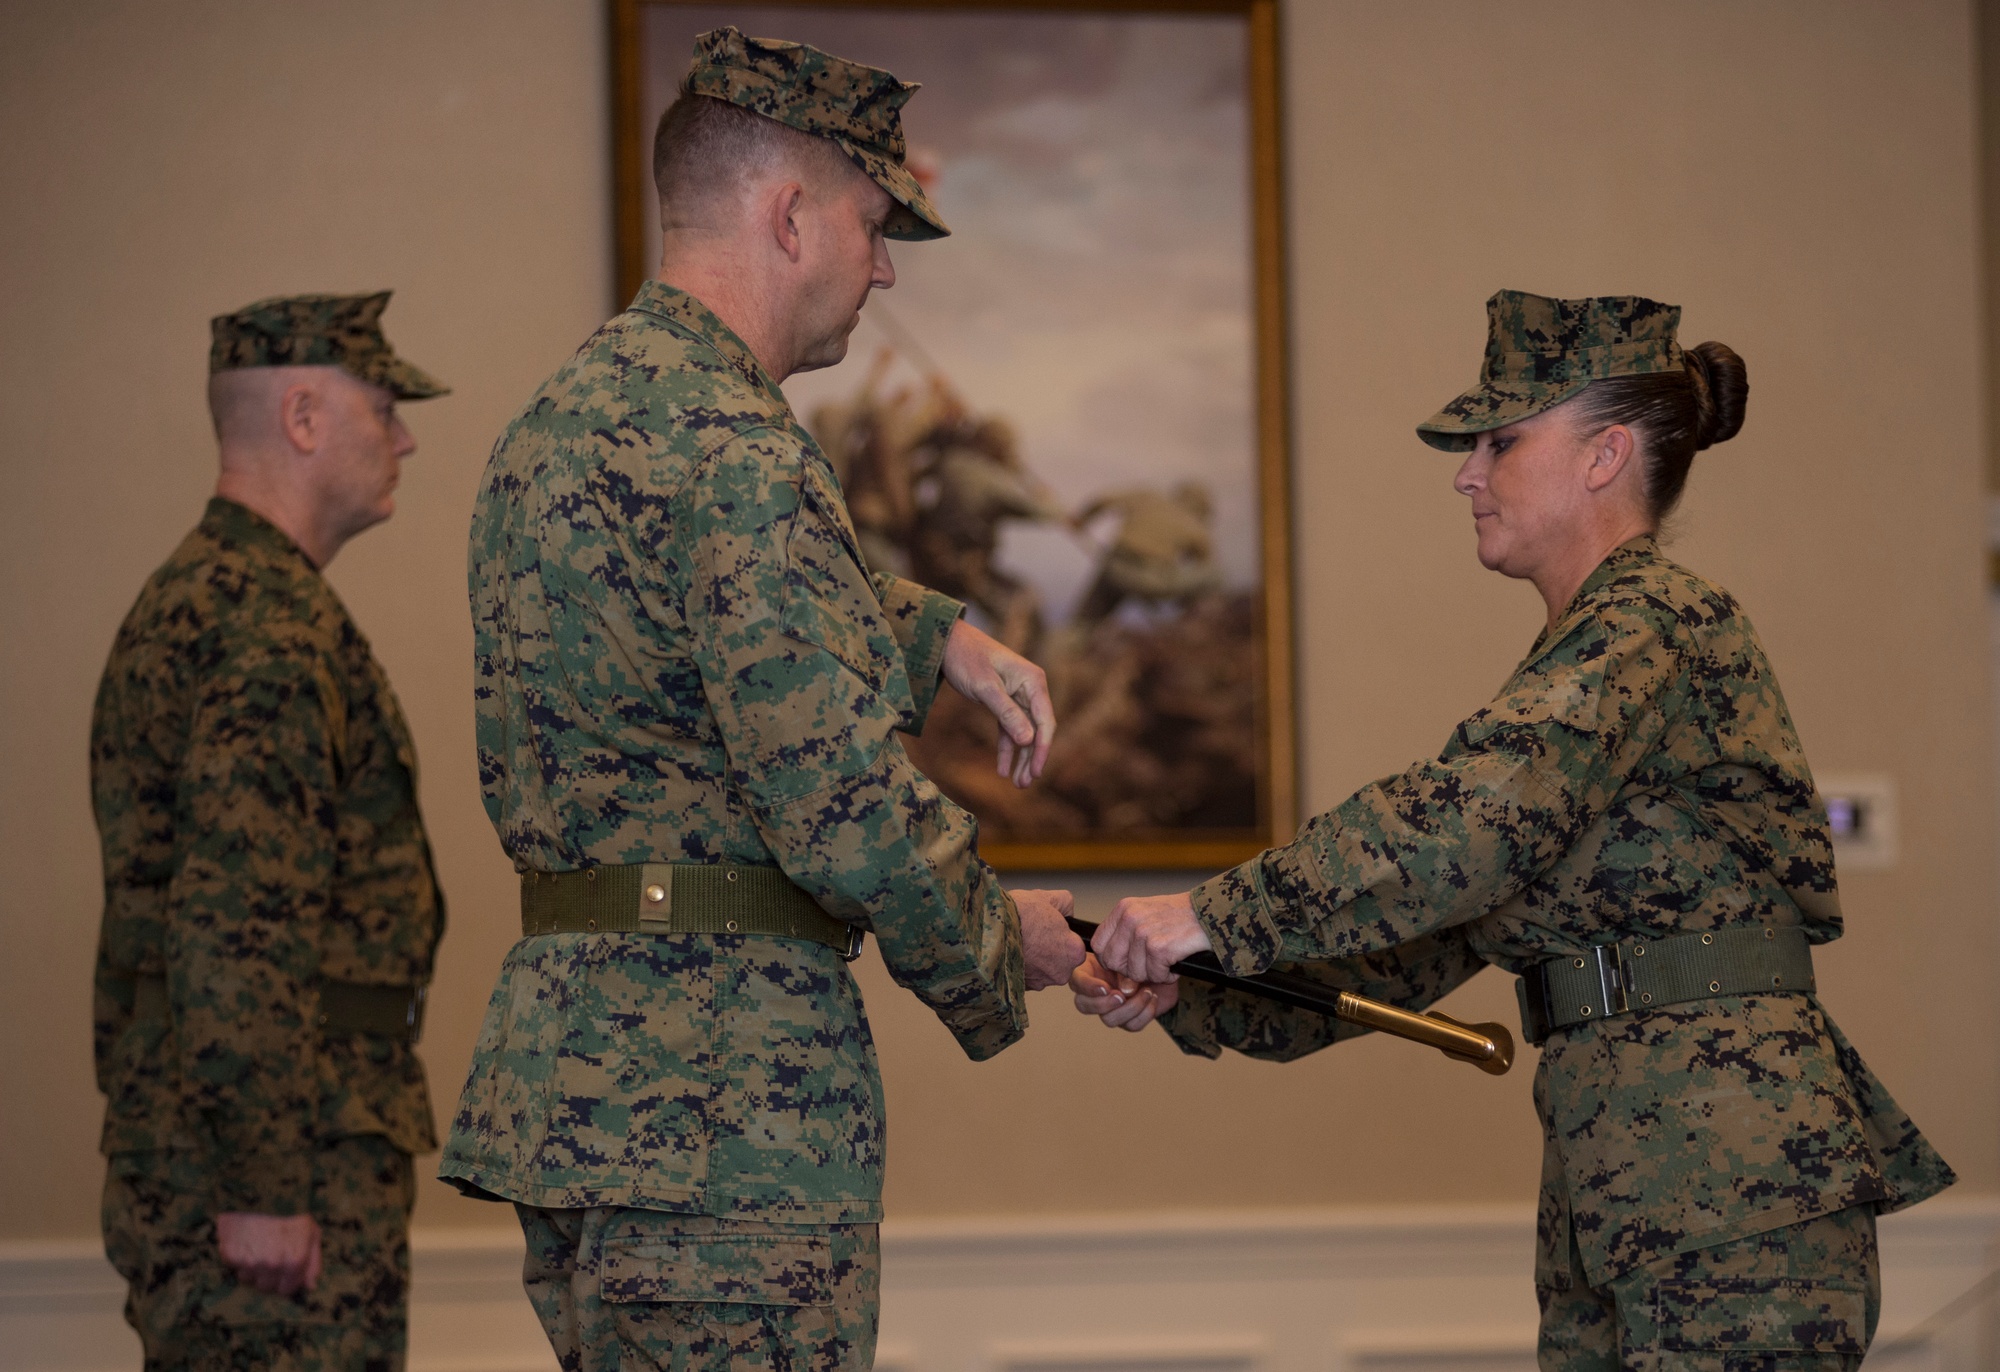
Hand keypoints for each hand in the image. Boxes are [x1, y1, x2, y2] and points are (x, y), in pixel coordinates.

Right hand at [216, 1212, 321, 1294]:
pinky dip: (236, 1256)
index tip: (284, 1268)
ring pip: (247, 1277)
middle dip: (268, 1275)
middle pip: (265, 1286)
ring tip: (257, 1244)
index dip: (286, 1280)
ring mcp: (249, 1261)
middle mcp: (271, 1266)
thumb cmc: (292, 1210)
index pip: (286, 1290)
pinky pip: (233, 1264)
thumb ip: (313, 1262)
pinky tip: (244, 1239)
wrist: (264, 1189)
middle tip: (269, 1254)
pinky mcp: (230, 1254)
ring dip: (251, 1266)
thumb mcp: (312, 1232)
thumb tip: (310, 1286)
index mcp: (294, 1262)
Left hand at [942, 619, 1053, 787]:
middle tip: (1025, 784)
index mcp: (1033, 682)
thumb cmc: (966, 658)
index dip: (1042, 748)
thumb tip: (1029, 740)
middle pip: (1037, 729)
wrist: (946, 643)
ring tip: (1017, 784)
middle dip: (1031, 758)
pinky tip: (1003, 769)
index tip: (1036, 771)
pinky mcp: (1003, 701)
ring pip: (1023, 732)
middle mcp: (1030, 689)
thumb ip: (1007, 713)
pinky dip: (1006, 748)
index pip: (1045, 720)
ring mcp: (1018, 696)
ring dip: (1020, 757)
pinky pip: (1009, 729)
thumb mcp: (985, 688)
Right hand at [1011, 887, 1085, 989]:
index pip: (1076, 946)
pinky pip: (1026, 977)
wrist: (990, 929)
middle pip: (1060, 961)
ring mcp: (1040, 983)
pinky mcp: (1022, 988)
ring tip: (1019, 941)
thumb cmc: (1019, 915)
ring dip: (1034, 960)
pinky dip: (1020, 967)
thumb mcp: (1048, 898)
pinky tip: (1011, 951)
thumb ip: (1065, 904)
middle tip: (1032, 934)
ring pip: (1042, 970)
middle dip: (1049, 950)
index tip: (1048, 928)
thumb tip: (1066, 910)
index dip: (1061, 935)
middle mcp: (1061, 972)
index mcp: (1074, 952)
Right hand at [1070, 952, 1178, 1030]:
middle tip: (1121, 996)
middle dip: (1103, 1004)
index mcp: (1089, 971)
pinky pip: (1132, 1025)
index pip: (1077, 982)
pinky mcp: (1128, 1019)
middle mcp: (1095, 992)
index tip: (1105, 988)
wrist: (1162, 965)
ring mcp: (1110, 1008)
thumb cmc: (1141, 953)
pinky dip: (1145, 1013)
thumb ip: (1121, 967)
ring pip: (1109, 1019)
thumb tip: (1122, 990)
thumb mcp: (1130, 953)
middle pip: (1084, 1006)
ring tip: (1147, 992)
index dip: (1088, 988)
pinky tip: (1153, 998)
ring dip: (1130, 1007)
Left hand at [1092, 891, 1209, 984]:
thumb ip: (1125, 938)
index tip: (1127, 961)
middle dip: (1131, 970)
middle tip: (1151, 963)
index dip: (1111, 959)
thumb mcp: (1145, 915)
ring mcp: (1143, 932)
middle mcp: (1130, 918)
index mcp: (1123, 909)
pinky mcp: (1159, 947)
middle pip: (1112, 962)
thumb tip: (1115, 974)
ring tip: (1167, 959)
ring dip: (1153, 973)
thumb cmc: (1180, 916)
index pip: (1098, 944)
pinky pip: (1154, 975)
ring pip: (1134, 972)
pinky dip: (1167, 975)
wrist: (1211, 913)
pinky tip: (1175, 962)